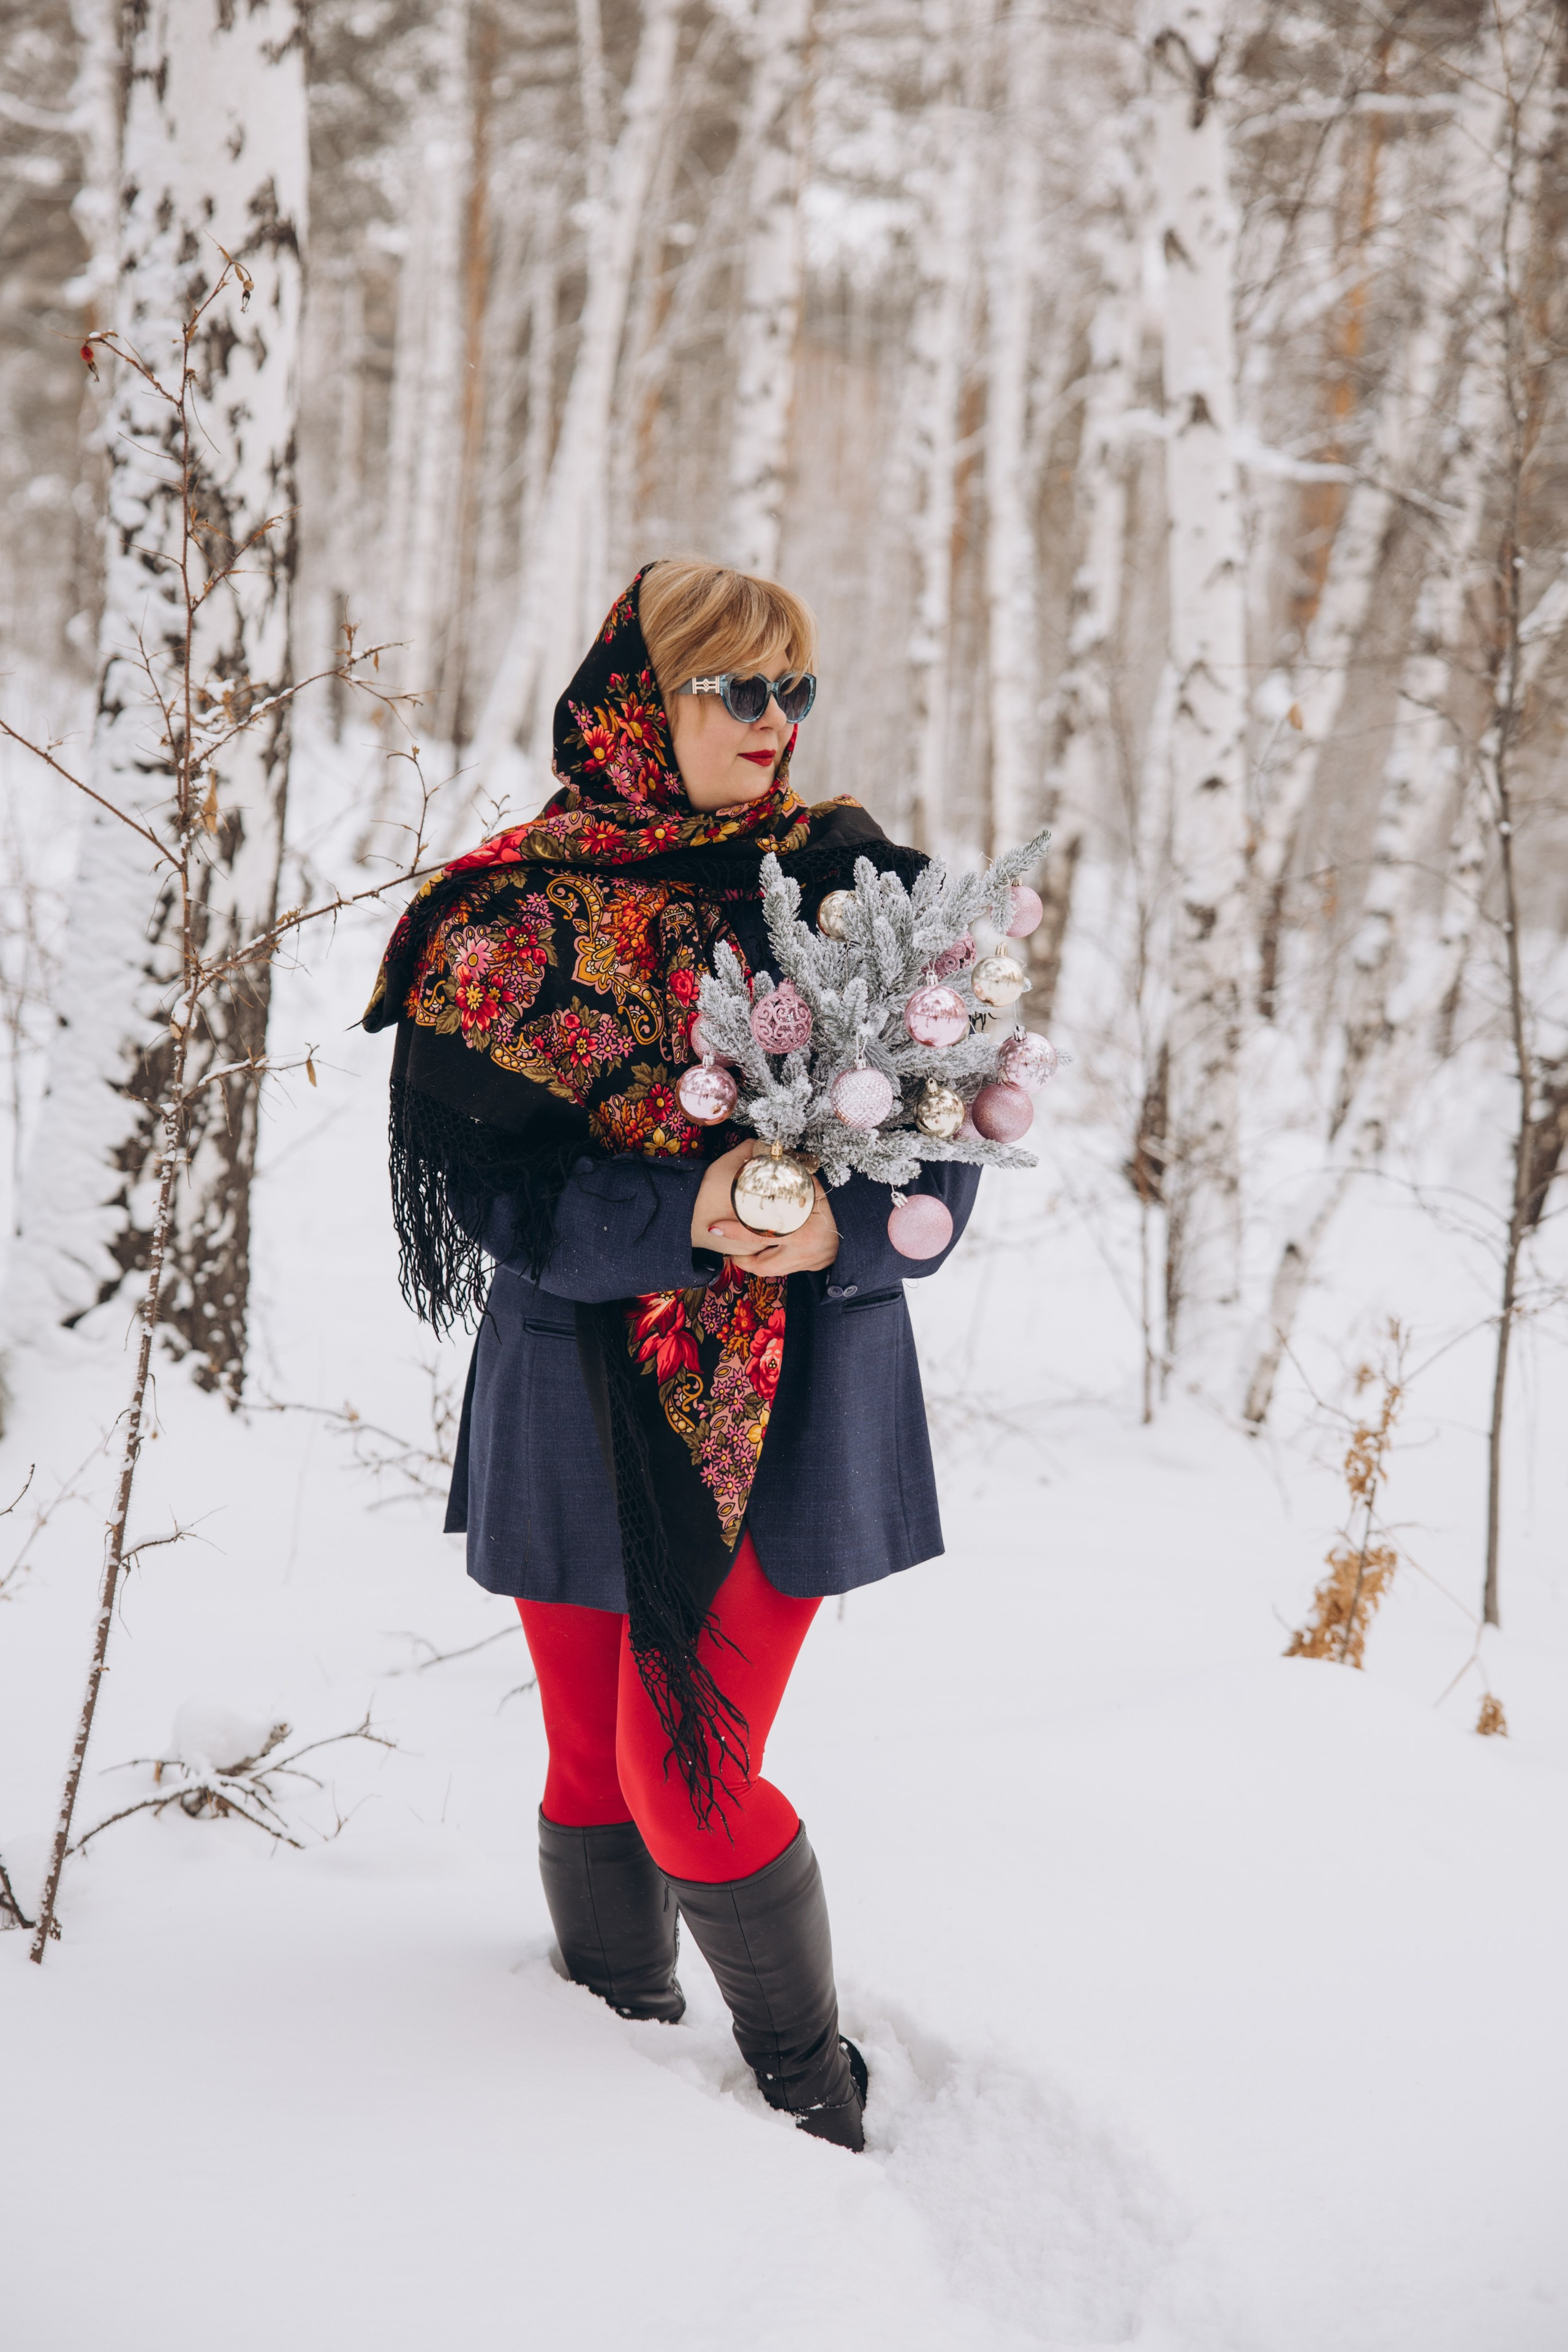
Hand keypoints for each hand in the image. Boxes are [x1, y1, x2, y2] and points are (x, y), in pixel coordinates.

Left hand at [692, 1140, 839, 1275]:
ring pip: (768, 1271)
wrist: (859, 1230)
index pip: (760, 1233)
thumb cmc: (833, 1203)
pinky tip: (761, 1251)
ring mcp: (806, 1263)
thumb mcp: (813, 1188)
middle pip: (761, 1264)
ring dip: (752, 1262)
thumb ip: (790, 1178)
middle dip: (741, 1258)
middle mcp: (803, 1253)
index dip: (735, 1232)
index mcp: (802, 1231)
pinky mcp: (808, 1268)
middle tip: (728, 1246)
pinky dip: (768, 1261)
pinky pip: (781, 1270)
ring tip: (740, 1251)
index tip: (714, 1228)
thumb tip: (761, 1158)